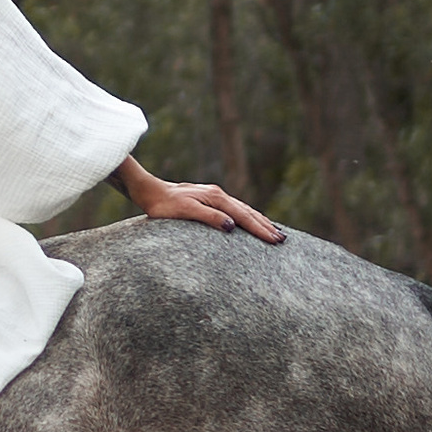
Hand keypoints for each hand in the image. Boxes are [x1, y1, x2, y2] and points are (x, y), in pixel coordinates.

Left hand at [118, 156, 282, 242]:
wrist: (148, 191)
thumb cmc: (164, 205)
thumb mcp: (185, 212)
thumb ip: (209, 218)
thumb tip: (233, 226)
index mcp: (216, 198)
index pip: (244, 216)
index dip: (261, 229)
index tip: (275, 240)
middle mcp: (218, 195)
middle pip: (248, 212)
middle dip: (266, 226)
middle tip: (282, 240)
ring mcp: (214, 196)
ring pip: (243, 209)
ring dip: (259, 220)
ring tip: (274, 231)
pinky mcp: (208, 199)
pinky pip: (235, 209)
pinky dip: (247, 216)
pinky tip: (249, 221)